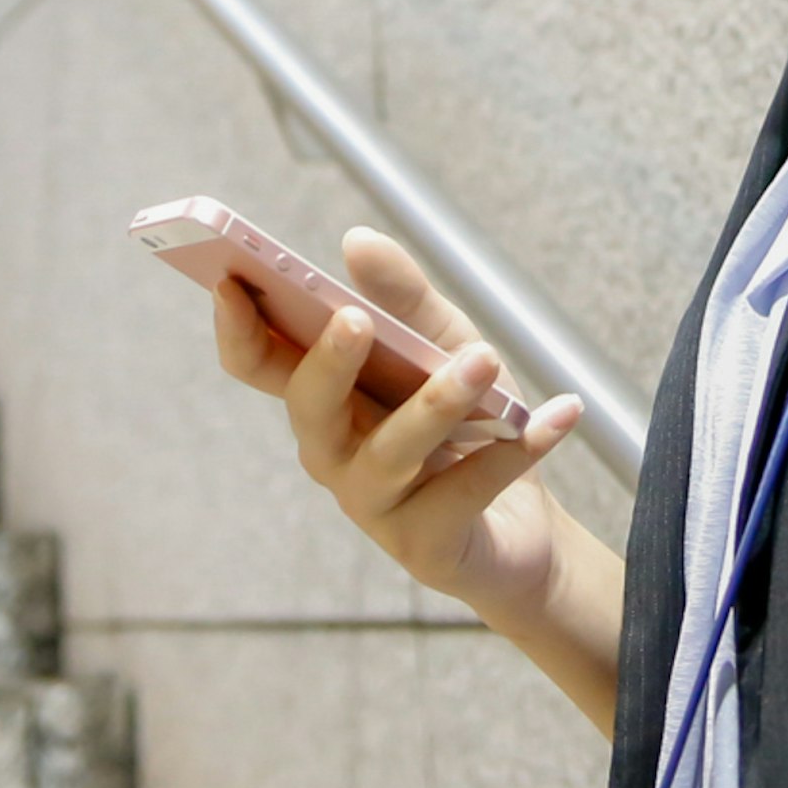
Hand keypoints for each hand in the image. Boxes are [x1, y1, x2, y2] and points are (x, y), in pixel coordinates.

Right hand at [212, 226, 587, 632]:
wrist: (525, 521)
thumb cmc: (468, 420)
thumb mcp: (442, 341)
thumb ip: (402, 295)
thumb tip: (356, 241)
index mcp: (325, 398)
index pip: (259, 364)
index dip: (236, 326)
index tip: (230, 277)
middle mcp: (335, 453)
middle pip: (309, 409)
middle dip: (328, 362)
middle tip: (354, 318)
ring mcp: (374, 505)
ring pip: (388, 453)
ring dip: (436, 403)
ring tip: (482, 360)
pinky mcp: (425, 545)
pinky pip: (466, 491)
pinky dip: (516, 449)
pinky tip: (557, 415)